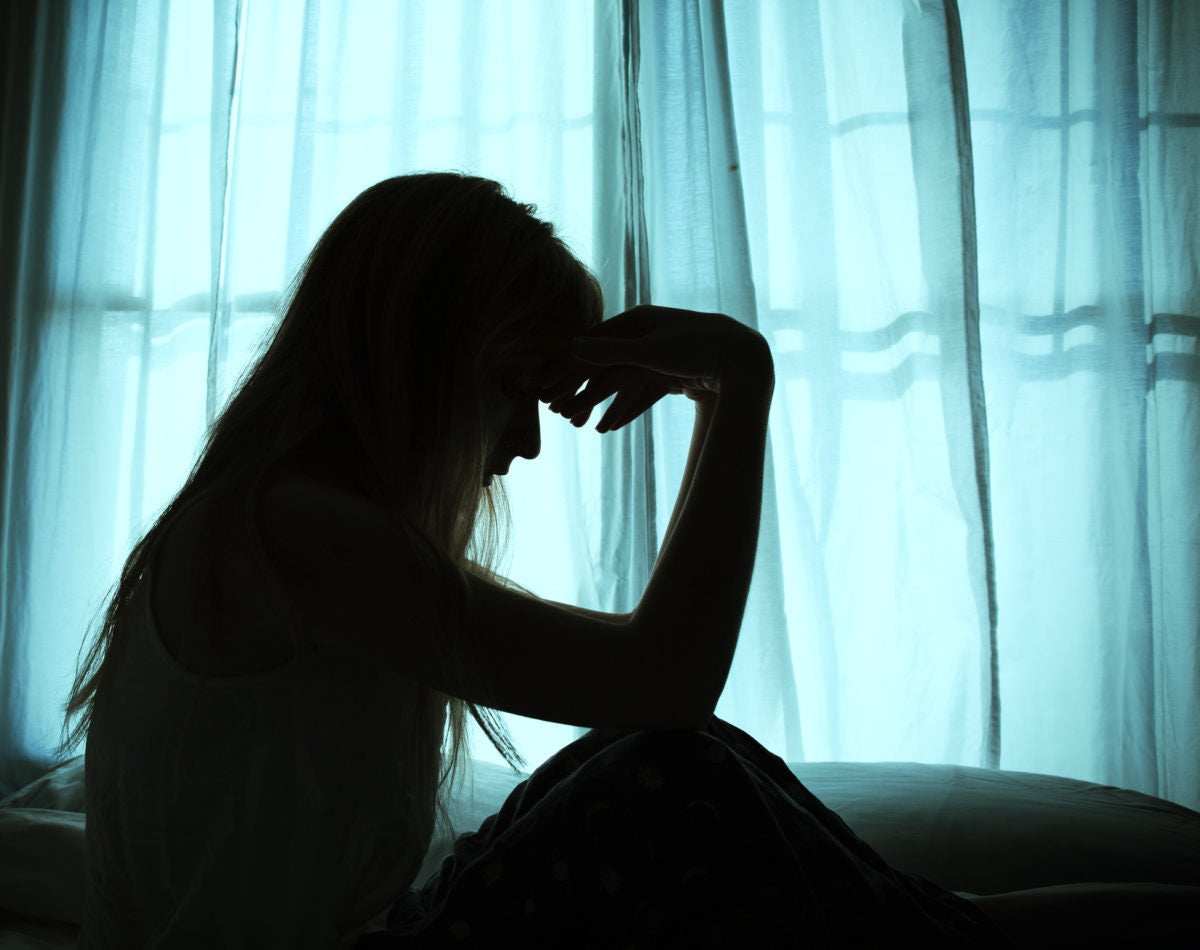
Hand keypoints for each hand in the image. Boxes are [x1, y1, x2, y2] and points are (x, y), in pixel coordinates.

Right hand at [536, 305, 769, 431]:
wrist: (742, 358)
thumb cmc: (697, 348)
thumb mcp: (650, 351)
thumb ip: (611, 351)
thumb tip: (572, 346)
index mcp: (636, 322)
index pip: (591, 344)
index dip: (566, 366)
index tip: (546, 386)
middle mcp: (644, 335)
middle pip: (603, 365)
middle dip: (578, 390)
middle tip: (555, 410)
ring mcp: (658, 355)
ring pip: (620, 383)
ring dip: (598, 405)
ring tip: (577, 424)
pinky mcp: (672, 374)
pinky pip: (640, 394)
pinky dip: (625, 409)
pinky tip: (609, 427)